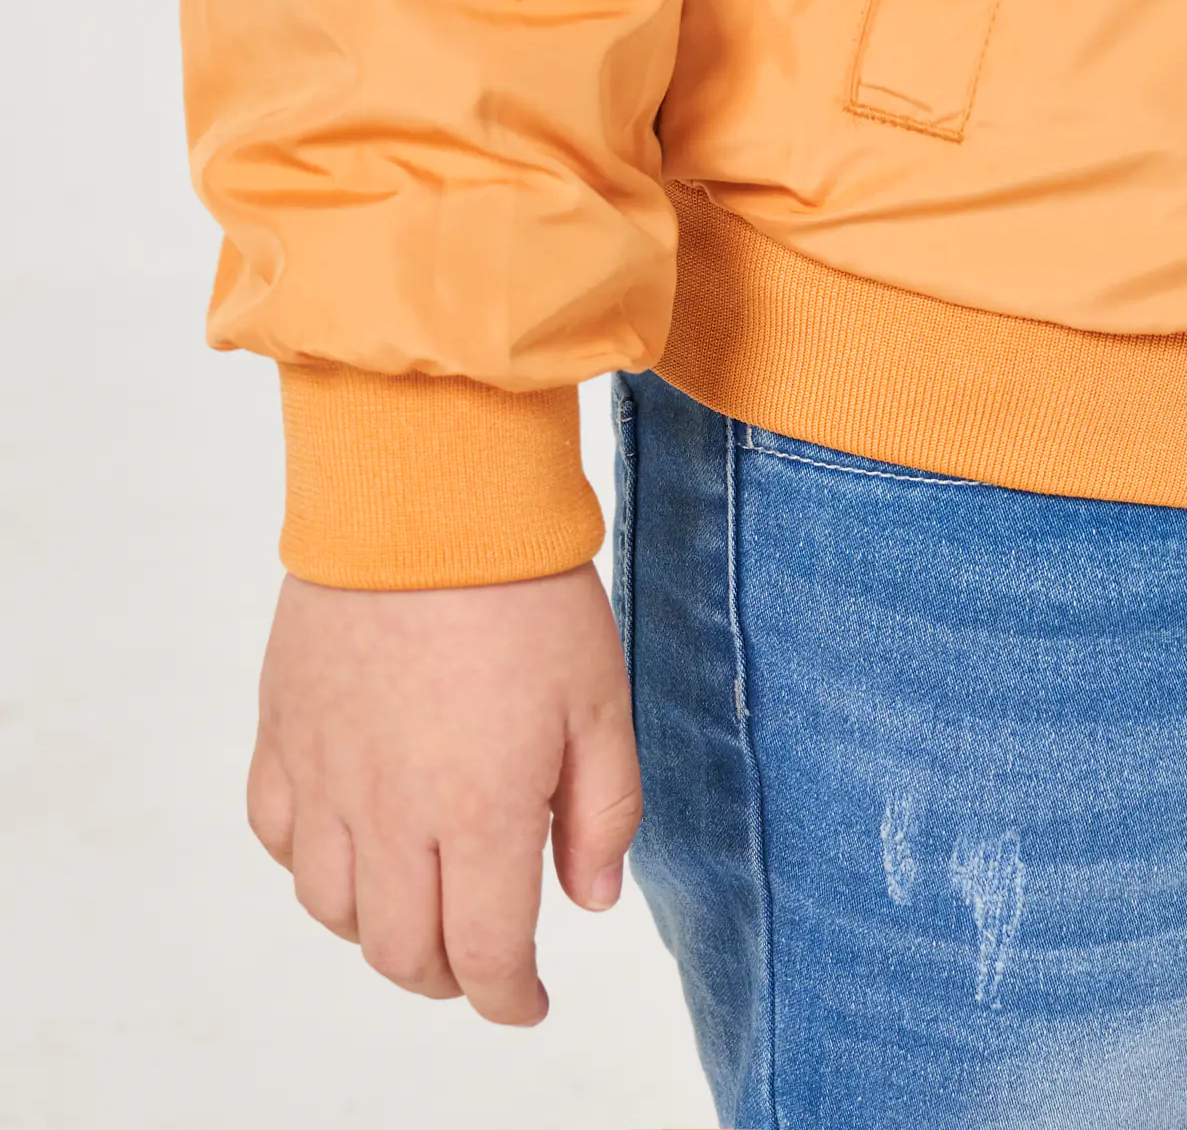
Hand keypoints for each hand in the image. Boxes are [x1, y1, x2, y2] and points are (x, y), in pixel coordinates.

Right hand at [246, 564, 640, 1024]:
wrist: (427, 493)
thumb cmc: (526, 588)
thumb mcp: (602, 698)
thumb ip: (603, 811)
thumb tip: (589, 899)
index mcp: (479, 813)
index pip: (487, 955)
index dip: (511, 999)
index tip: (530, 1001)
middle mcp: (389, 813)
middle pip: (403, 953)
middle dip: (449, 976)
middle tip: (483, 955)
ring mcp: (325, 773)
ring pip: (331, 908)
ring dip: (379, 928)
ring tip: (421, 898)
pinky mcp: (282, 728)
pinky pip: (275, 834)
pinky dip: (310, 862)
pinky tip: (350, 838)